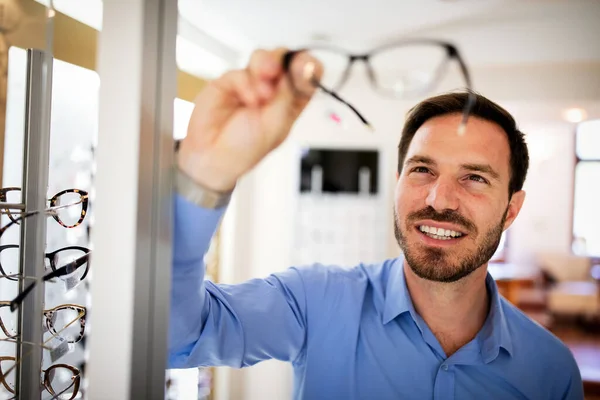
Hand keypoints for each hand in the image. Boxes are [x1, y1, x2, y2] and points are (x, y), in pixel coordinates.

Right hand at [178, 48, 321, 191]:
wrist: (213, 157)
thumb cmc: (245, 149)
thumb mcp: (277, 125)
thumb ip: (288, 94)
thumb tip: (301, 67)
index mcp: (290, 102)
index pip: (306, 76)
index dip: (309, 67)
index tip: (306, 68)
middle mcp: (272, 91)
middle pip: (285, 60)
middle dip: (284, 62)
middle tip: (280, 73)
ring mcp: (251, 84)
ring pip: (263, 58)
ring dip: (266, 67)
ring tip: (263, 91)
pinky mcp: (230, 82)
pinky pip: (241, 71)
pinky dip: (246, 84)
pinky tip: (247, 100)